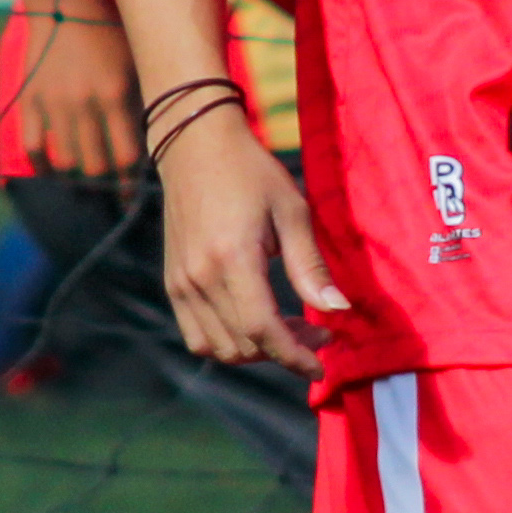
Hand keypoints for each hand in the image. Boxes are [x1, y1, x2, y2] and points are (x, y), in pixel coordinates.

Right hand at [11, 0, 143, 178]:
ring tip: (87, 180)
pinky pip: (32, 146)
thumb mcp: (134, 62)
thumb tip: (150, 144)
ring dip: (78, 175)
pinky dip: (43, 164)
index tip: (133, 194)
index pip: (126, 156)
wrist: (63, 2)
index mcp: (115, 93)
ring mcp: (53, 103)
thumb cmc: (108, 31)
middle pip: (96, 165)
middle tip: (113, 189)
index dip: (131, 182)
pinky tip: (53, 170)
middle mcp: (83, 103)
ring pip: (66, 162)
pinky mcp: (29, 100)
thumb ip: (140, 101)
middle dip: (107, 182)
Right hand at [156, 106, 337, 362]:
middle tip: (316, 330)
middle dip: (285, 351)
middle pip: (243, 345)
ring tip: (287, 327)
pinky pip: (197, 336)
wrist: (195, 148)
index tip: (321, 365)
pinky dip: (227, 343)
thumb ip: (310, 267)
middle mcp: (199, 278)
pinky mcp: (173, 283)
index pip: (262, 330)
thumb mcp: (292, 212)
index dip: (294, 356)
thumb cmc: (252, 173)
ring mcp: (181, 283)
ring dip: (257, 351)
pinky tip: (253, 323)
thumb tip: (338, 311)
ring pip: (219, 349)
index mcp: (231, 258)